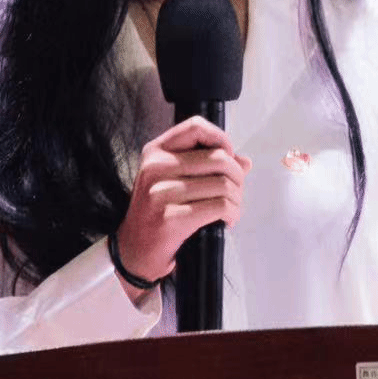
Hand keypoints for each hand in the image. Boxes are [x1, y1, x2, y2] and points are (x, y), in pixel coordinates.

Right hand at [113, 116, 252, 293]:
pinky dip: (232, 214)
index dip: (221, 139)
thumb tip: (244, 161)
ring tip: (231, 209)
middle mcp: (155, 168)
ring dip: (237, 200)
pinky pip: (219, 207)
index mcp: (155, 152)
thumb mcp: (171, 180)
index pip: (196, 127)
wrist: (133, 252)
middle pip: (218, 158)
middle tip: (235, 192)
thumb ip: (206, 166)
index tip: (229, 156)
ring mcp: (161, 193)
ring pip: (223, 184)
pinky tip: (227, 220)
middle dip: (237, 177)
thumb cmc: (156, 214)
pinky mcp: (171, 218)